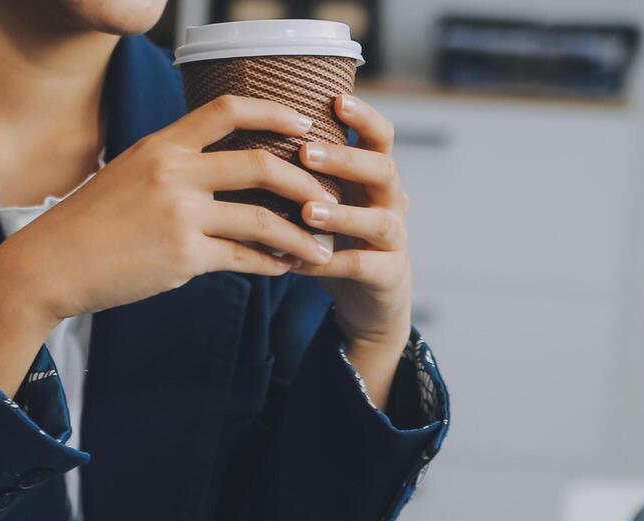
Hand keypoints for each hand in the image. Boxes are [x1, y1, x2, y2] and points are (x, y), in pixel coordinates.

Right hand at [0, 95, 337, 393]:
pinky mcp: (182, 258)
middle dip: (306, 181)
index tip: (305, 124)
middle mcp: (174, 173)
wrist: (51, 264)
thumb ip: (173, 165)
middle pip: (261, 163)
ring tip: (321, 247)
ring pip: (262, 218)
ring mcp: (180, 216)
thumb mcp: (128, 175)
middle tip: (329, 195)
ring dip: (300, 234)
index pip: (227, 109)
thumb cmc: (89, 224)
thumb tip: (215, 167)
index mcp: (162, 146)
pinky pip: (243, 258)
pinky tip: (285, 268)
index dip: (274, 112)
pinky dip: (271, 264)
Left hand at [294, 94, 414, 402]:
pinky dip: (330, 264)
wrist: (369, 300)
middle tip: (307, 152)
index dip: (363, 116)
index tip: (334, 99)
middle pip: (384, 169)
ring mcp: (394, 239)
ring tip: (307, 212)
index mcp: (375, 176)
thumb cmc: (337, 238)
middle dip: (346, 159)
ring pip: (379, 220)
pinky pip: (362, 267)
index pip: (381, 136)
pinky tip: (297, 262)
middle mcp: (392, 201)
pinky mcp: (388, 276)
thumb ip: (304, 172)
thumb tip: (249, 134)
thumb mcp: (326, 200)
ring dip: (342, 214)